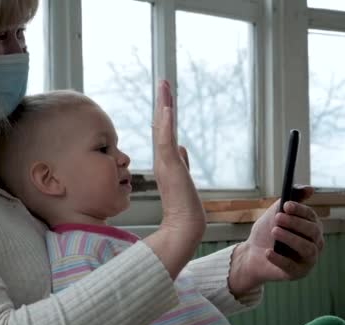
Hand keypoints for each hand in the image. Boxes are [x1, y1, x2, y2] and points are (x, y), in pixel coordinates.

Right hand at [144, 80, 204, 278]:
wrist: (184, 224)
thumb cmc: (184, 206)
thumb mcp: (183, 178)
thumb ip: (181, 161)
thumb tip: (181, 147)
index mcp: (165, 159)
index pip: (164, 130)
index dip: (163, 112)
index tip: (165, 96)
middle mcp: (162, 157)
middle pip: (161, 123)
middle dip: (162, 101)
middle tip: (163, 81)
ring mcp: (164, 160)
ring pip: (162, 127)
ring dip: (163, 105)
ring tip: (164, 85)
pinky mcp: (168, 166)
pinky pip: (165, 140)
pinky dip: (165, 124)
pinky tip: (166, 109)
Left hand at [228, 186, 324, 295]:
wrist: (252, 253)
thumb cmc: (267, 231)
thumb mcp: (276, 213)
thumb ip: (290, 199)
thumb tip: (309, 189)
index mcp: (311, 226)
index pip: (311, 216)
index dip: (300, 210)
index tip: (286, 205)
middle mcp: (314, 243)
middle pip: (312, 231)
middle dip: (295, 223)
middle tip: (277, 217)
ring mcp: (308, 259)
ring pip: (307, 249)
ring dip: (290, 239)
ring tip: (274, 231)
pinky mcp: (298, 273)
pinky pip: (292, 267)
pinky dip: (279, 259)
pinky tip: (268, 252)